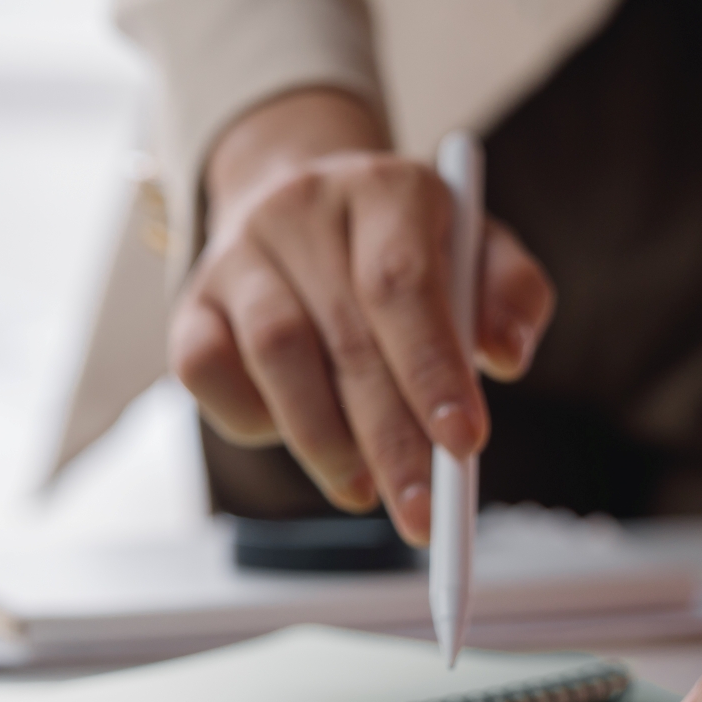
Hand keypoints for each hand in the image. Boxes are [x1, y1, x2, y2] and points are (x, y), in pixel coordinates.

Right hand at [170, 89, 555, 543]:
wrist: (301, 200)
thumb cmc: (405, 246)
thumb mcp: (476, 250)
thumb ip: (510, 294)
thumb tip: (507, 355)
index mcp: (382, 188)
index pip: (401, 283)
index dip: (431, 370)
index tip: (463, 446)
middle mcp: (300, 208)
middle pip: (344, 336)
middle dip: (389, 439)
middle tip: (423, 513)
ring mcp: (236, 254)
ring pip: (273, 355)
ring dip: (324, 441)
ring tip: (366, 492)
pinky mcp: (191, 302)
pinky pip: (205, 372)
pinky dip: (253, 421)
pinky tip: (303, 447)